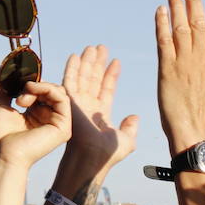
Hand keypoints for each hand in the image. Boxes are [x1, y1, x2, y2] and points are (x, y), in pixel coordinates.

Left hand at [0, 81, 71, 168]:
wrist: (2, 154)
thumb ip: (4, 93)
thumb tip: (5, 80)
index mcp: (35, 117)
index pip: (42, 93)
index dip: (31, 85)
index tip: (14, 87)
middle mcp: (48, 120)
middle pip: (53, 91)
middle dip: (34, 86)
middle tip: (19, 94)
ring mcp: (57, 125)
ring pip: (60, 93)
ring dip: (40, 87)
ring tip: (22, 97)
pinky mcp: (63, 128)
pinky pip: (63, 99)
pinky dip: (48, 89)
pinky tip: (31, 91)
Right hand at [62, 45, 137, 173]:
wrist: (93, 157)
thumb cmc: (107, 154)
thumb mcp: (126, 140)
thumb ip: (131, 128)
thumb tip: (135, 117)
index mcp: (101, 113)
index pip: (106, 89)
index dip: (111, 75)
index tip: (116, 62)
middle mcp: (88, 106)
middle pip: (94, 79)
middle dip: (98, 63)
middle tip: (102, 47)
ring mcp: (79, 102)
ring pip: (83, 77)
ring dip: (88, 61)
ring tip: (94, 47)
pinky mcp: (69, 100)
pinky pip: (70, 80)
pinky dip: (73, 67)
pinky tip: (77, 55)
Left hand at [154, 0, 204, 153]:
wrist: (191, 134)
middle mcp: (200, 61)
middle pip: (198, 24)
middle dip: (195, 2)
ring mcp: (184, 64)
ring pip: (181, 29)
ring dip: (177, 7)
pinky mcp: (167, 70)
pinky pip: (164, 42)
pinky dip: (162, 25)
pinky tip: (160, 10)